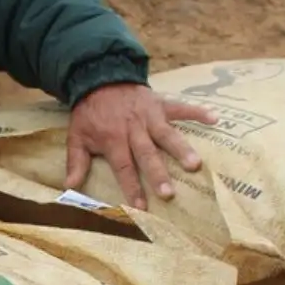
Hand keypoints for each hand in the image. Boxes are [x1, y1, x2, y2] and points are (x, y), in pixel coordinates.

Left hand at [65, 83, 218, 209]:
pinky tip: (215, 119)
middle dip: (158, 174)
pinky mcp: (162, 103)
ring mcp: (150, 116)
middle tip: (169, 193)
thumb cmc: (90, 112)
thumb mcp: (76, 135)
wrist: (100, 77)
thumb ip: (76, 161)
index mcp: (113, 139)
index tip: (141, 207)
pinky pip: (182, 107)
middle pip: (147, 154)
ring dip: (181, 148)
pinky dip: (198, 112)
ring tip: (195, 164)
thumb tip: (70, 187)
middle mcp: (134, 129)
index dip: (131, 187)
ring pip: (167, 134)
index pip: (123, 167)